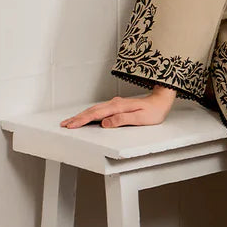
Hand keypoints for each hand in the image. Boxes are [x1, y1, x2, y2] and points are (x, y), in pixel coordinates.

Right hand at [60, 85, 176, 128]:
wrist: (161, 101)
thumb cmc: (153, 111)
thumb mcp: (140, 118)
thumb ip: (122, 120)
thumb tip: (105, 123)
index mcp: (118, 106)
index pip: (96, 114)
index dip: (82, 120)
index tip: (71, 125)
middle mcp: (114, 103)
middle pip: (92, 111)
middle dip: (77, 118)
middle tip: (64, 124)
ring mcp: (115, 104)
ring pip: (94, 110)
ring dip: (82, 115)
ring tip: (71, 121)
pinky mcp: (116, 106)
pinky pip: (100, 110)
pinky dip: (90, 114)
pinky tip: (86, 117)